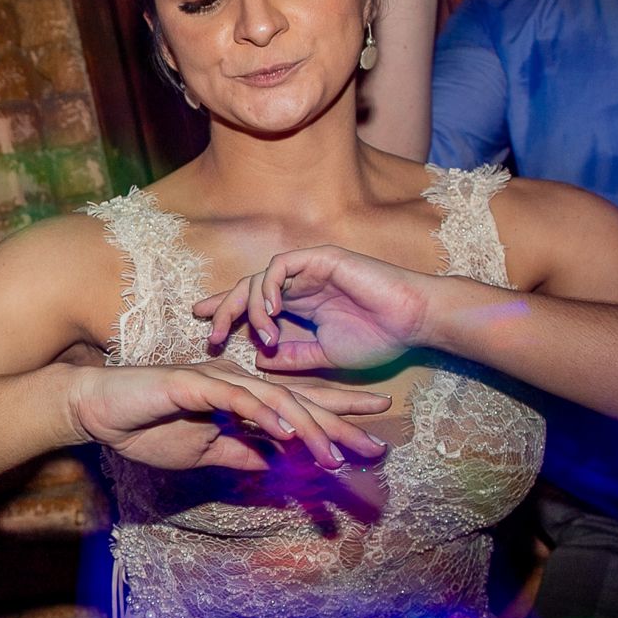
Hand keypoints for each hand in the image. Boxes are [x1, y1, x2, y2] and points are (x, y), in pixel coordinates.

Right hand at [67, 359, 388, 472]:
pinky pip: (236, 399)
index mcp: (242, 398)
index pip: (299, 408)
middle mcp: (238, 382)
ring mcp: (217, 379)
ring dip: (308, 427)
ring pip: (275, 401)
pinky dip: (263, 414)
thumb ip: (240, 454)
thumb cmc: (147, 427)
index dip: (337, 419)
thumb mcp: (204, 453)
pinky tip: (286, 430)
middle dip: (341, 424)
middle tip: (376, 447)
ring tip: (336, 453)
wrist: (99, 411)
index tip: (372, 438)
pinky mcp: (193, 382)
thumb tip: (275, 467)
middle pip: (300, 402)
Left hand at [194, 246, 434, 372]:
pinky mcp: (320, 258)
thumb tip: (261, 360)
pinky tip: (271, 311)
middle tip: (210, 332)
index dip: (227, 312)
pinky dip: (269, 287)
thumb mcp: (326, 357)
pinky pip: (281, 266)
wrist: (412, 322)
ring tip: (261, 334)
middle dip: (224, 308)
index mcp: (300, 304)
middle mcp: (300, 284)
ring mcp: (309, 269)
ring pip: (259, 278)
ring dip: (252, 308)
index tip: (204, 327)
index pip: (254, 304)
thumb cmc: (379, 338)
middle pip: (247, 289)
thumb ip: (295, 358)